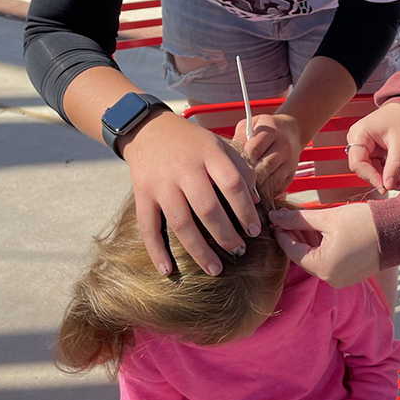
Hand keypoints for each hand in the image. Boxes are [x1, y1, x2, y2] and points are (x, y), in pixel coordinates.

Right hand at [120, 110, 260, 275]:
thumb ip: (240, 169)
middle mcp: (184, 170)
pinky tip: (168, 270)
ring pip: (181, 223)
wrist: (148, 129)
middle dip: (226, 235)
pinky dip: (156, 251)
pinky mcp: (142, 195)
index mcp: (209, 154)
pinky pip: (148, 227)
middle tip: (239, 251)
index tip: (255, 231)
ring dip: (199, 250)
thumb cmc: (192, 142)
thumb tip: (257, 200)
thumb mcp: (219, 146)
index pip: (233, 184)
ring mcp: (161, 184)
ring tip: (215, 269)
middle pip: (208, 209)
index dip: (246, 210)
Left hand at [234, 112, 303, 194]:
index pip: (255, 149)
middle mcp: (283, 147)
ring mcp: (290, 162)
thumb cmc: (266, 129)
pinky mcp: (291, 175)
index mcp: (272, 132)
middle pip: (264, 167)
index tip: (232, 164)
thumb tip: (231, 153)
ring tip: (246, 186)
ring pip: (272, 180)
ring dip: (257, 186)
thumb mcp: (251, 125)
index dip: (242, 159)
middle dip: (249, 175)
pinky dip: (266, 191)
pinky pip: (278, 188)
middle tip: (237, 178)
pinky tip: (256, 189)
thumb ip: (240, 137)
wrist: (291, 132)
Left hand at [270, 202, 380, 286]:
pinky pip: (330, 262)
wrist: (397, 231)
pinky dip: (323, 248)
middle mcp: (331, 279)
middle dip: (295, 237)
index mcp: (322, 267)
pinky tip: (320, 231)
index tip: (275, 219)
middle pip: (304, 257)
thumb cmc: (363, 223)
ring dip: (309, 242)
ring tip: (303, 222)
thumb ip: (299, 219)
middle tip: (287, 219)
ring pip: (317, 259)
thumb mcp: (327, 218)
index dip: (282, 233)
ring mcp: (342, 279)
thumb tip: (275, 217)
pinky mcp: (351, 275)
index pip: (292, 251)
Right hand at [346, 103, 399, 193]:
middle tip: (399, 182)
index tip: (386, 187)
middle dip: (383, 177)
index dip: (371, 177)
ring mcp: (366, 145)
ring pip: (373, 169)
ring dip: (389, 175)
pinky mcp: (374, 149)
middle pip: (365, 169)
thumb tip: (388, 185)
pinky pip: (379, 165)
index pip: (358, 164)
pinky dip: (391, 169)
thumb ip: (394, 166)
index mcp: (359, 135)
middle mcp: (358, 140)